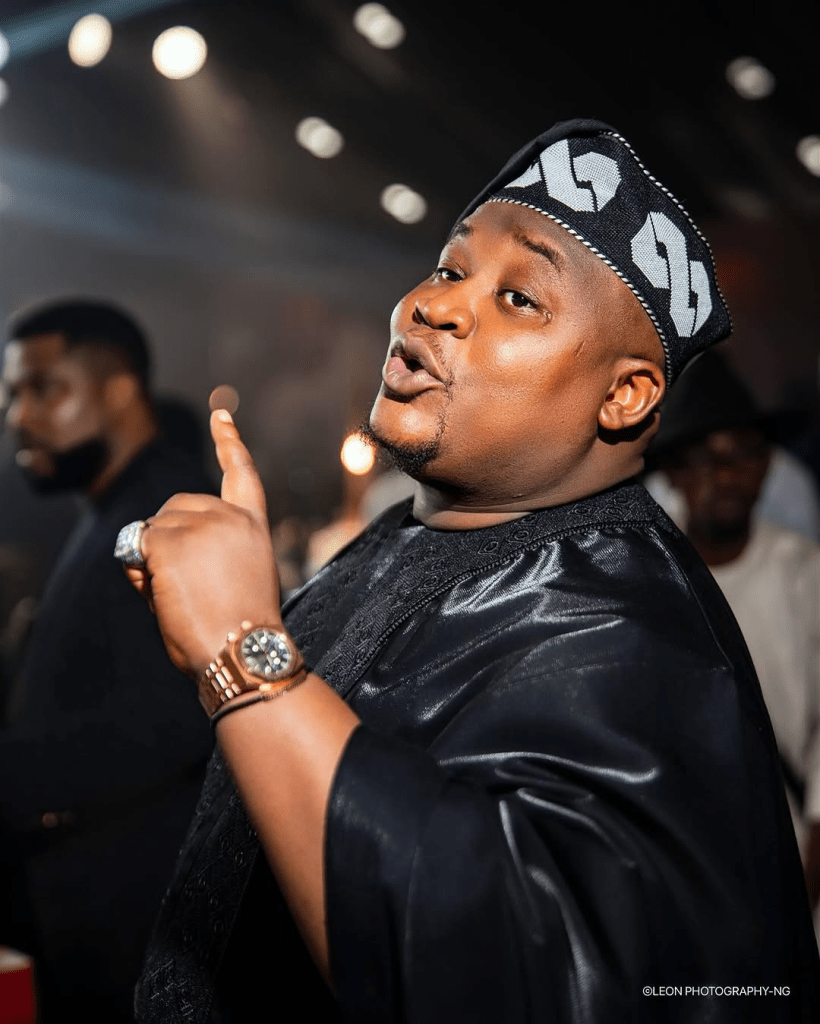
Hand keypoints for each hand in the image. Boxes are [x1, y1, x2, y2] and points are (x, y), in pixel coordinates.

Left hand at [126, 409, 281, 677]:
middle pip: (176, 507)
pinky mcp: (172, 539)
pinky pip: (136, 545)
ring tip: (179, 596)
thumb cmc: (238, 632)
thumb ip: (208, 551)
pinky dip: (139, 570)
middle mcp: (230, 517)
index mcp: (253, 527)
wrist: (243, 651)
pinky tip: (162, 592)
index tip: (221, 414)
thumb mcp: (236, 580)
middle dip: (165, 538)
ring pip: (153, 528)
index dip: (230, 442)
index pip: (241, 473)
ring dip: (152, 560)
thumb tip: (149, 546)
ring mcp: (202, 524)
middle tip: (178, 584)